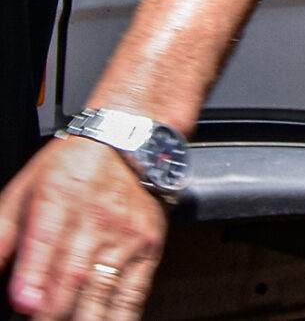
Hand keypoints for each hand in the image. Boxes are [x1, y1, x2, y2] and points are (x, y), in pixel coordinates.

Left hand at [0, 136, 166, 320]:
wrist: (132, 143)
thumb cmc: (72, 169)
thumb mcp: (24, 189)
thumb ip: (1, 233)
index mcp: (58, 197)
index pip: (45, 240)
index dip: (33, 277)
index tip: (24, 302)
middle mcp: (95, 216)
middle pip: (72, 274)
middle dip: (52, 312)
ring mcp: (124, 234)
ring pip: (103, 287)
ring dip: (84, 319)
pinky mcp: (147, 247)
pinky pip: (134, 290)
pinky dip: (120, 315)